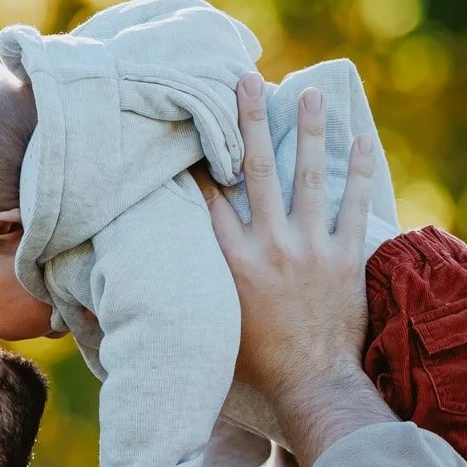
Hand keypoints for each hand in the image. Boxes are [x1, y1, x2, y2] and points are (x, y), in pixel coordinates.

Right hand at [205, 75, 391, 466]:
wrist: (312, 385)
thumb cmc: (256, 364)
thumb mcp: (210, 325)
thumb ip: (183, 296)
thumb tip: (107, 309)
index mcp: (232, 262)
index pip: (210, 197)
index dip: (200, 158)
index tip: (194, 123)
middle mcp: (269, 246)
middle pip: (258, 170)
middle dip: (251, 121)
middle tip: (247, 81)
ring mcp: (310, 249)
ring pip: (307, 177)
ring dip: (308, 131)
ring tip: (311, 94)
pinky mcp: (344, 257)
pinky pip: (353, 205)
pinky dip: (357, 172)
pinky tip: (359, 140)